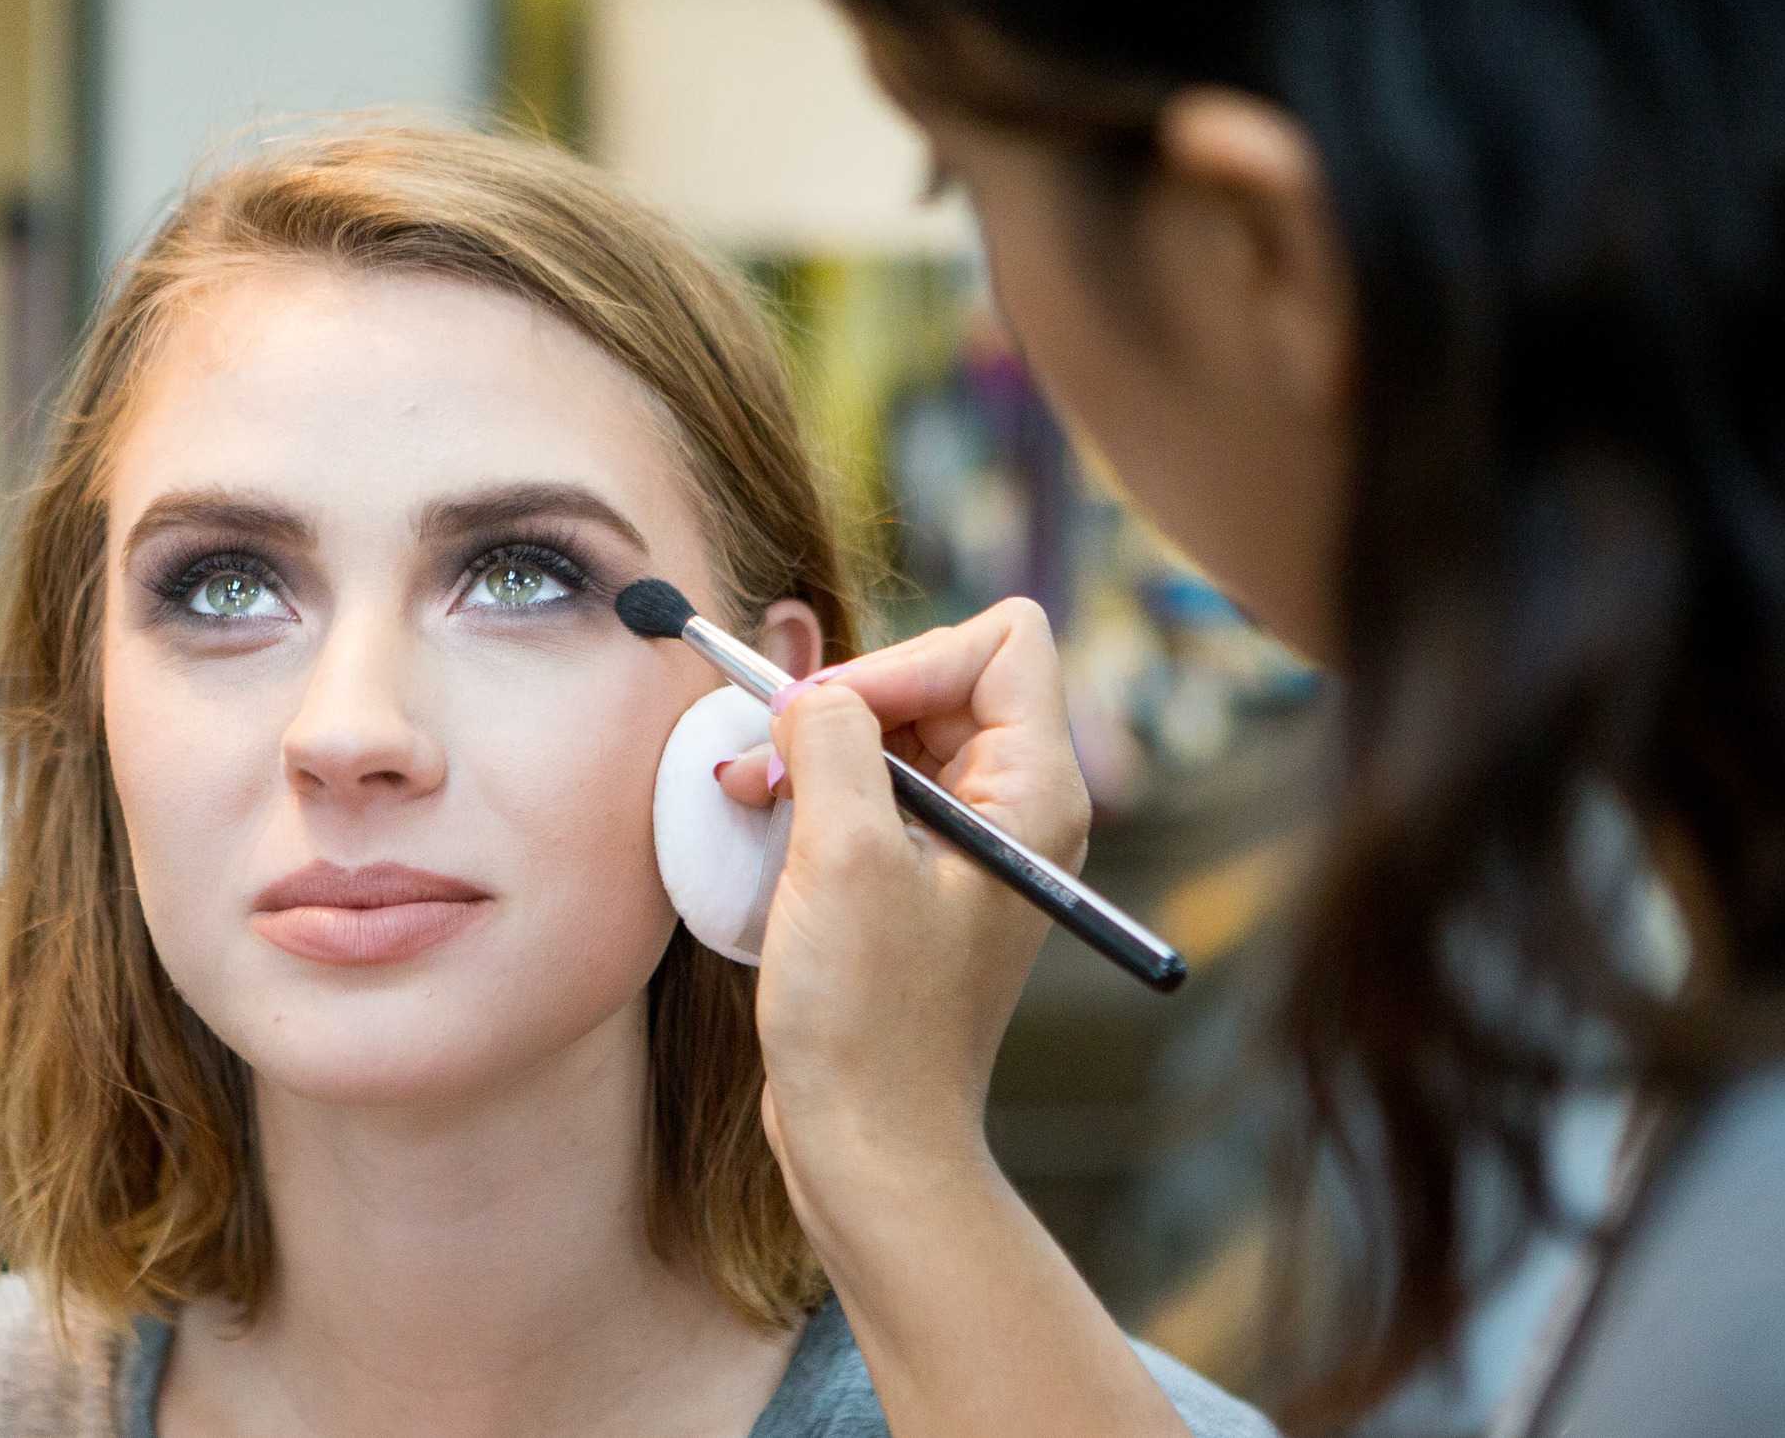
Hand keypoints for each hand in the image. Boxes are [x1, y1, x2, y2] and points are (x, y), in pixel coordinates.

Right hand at [718, 597, 1090, 1173]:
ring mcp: (970, 845)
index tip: (831, 719)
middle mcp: (1017, 808)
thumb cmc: (872, 1018)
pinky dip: (814, 793)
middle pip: (941, 678)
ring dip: (815, 749)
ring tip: (749, 789)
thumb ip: (831, 740)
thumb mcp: (844, 856)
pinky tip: (761, 822)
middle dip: (846, 704)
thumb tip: (810, 692)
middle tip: (769, 757)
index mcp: (1035, 792)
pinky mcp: (922, 878)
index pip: (1002, 639)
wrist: (871, 1144)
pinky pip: (872, 791)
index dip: (907, 658)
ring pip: (895, 733)